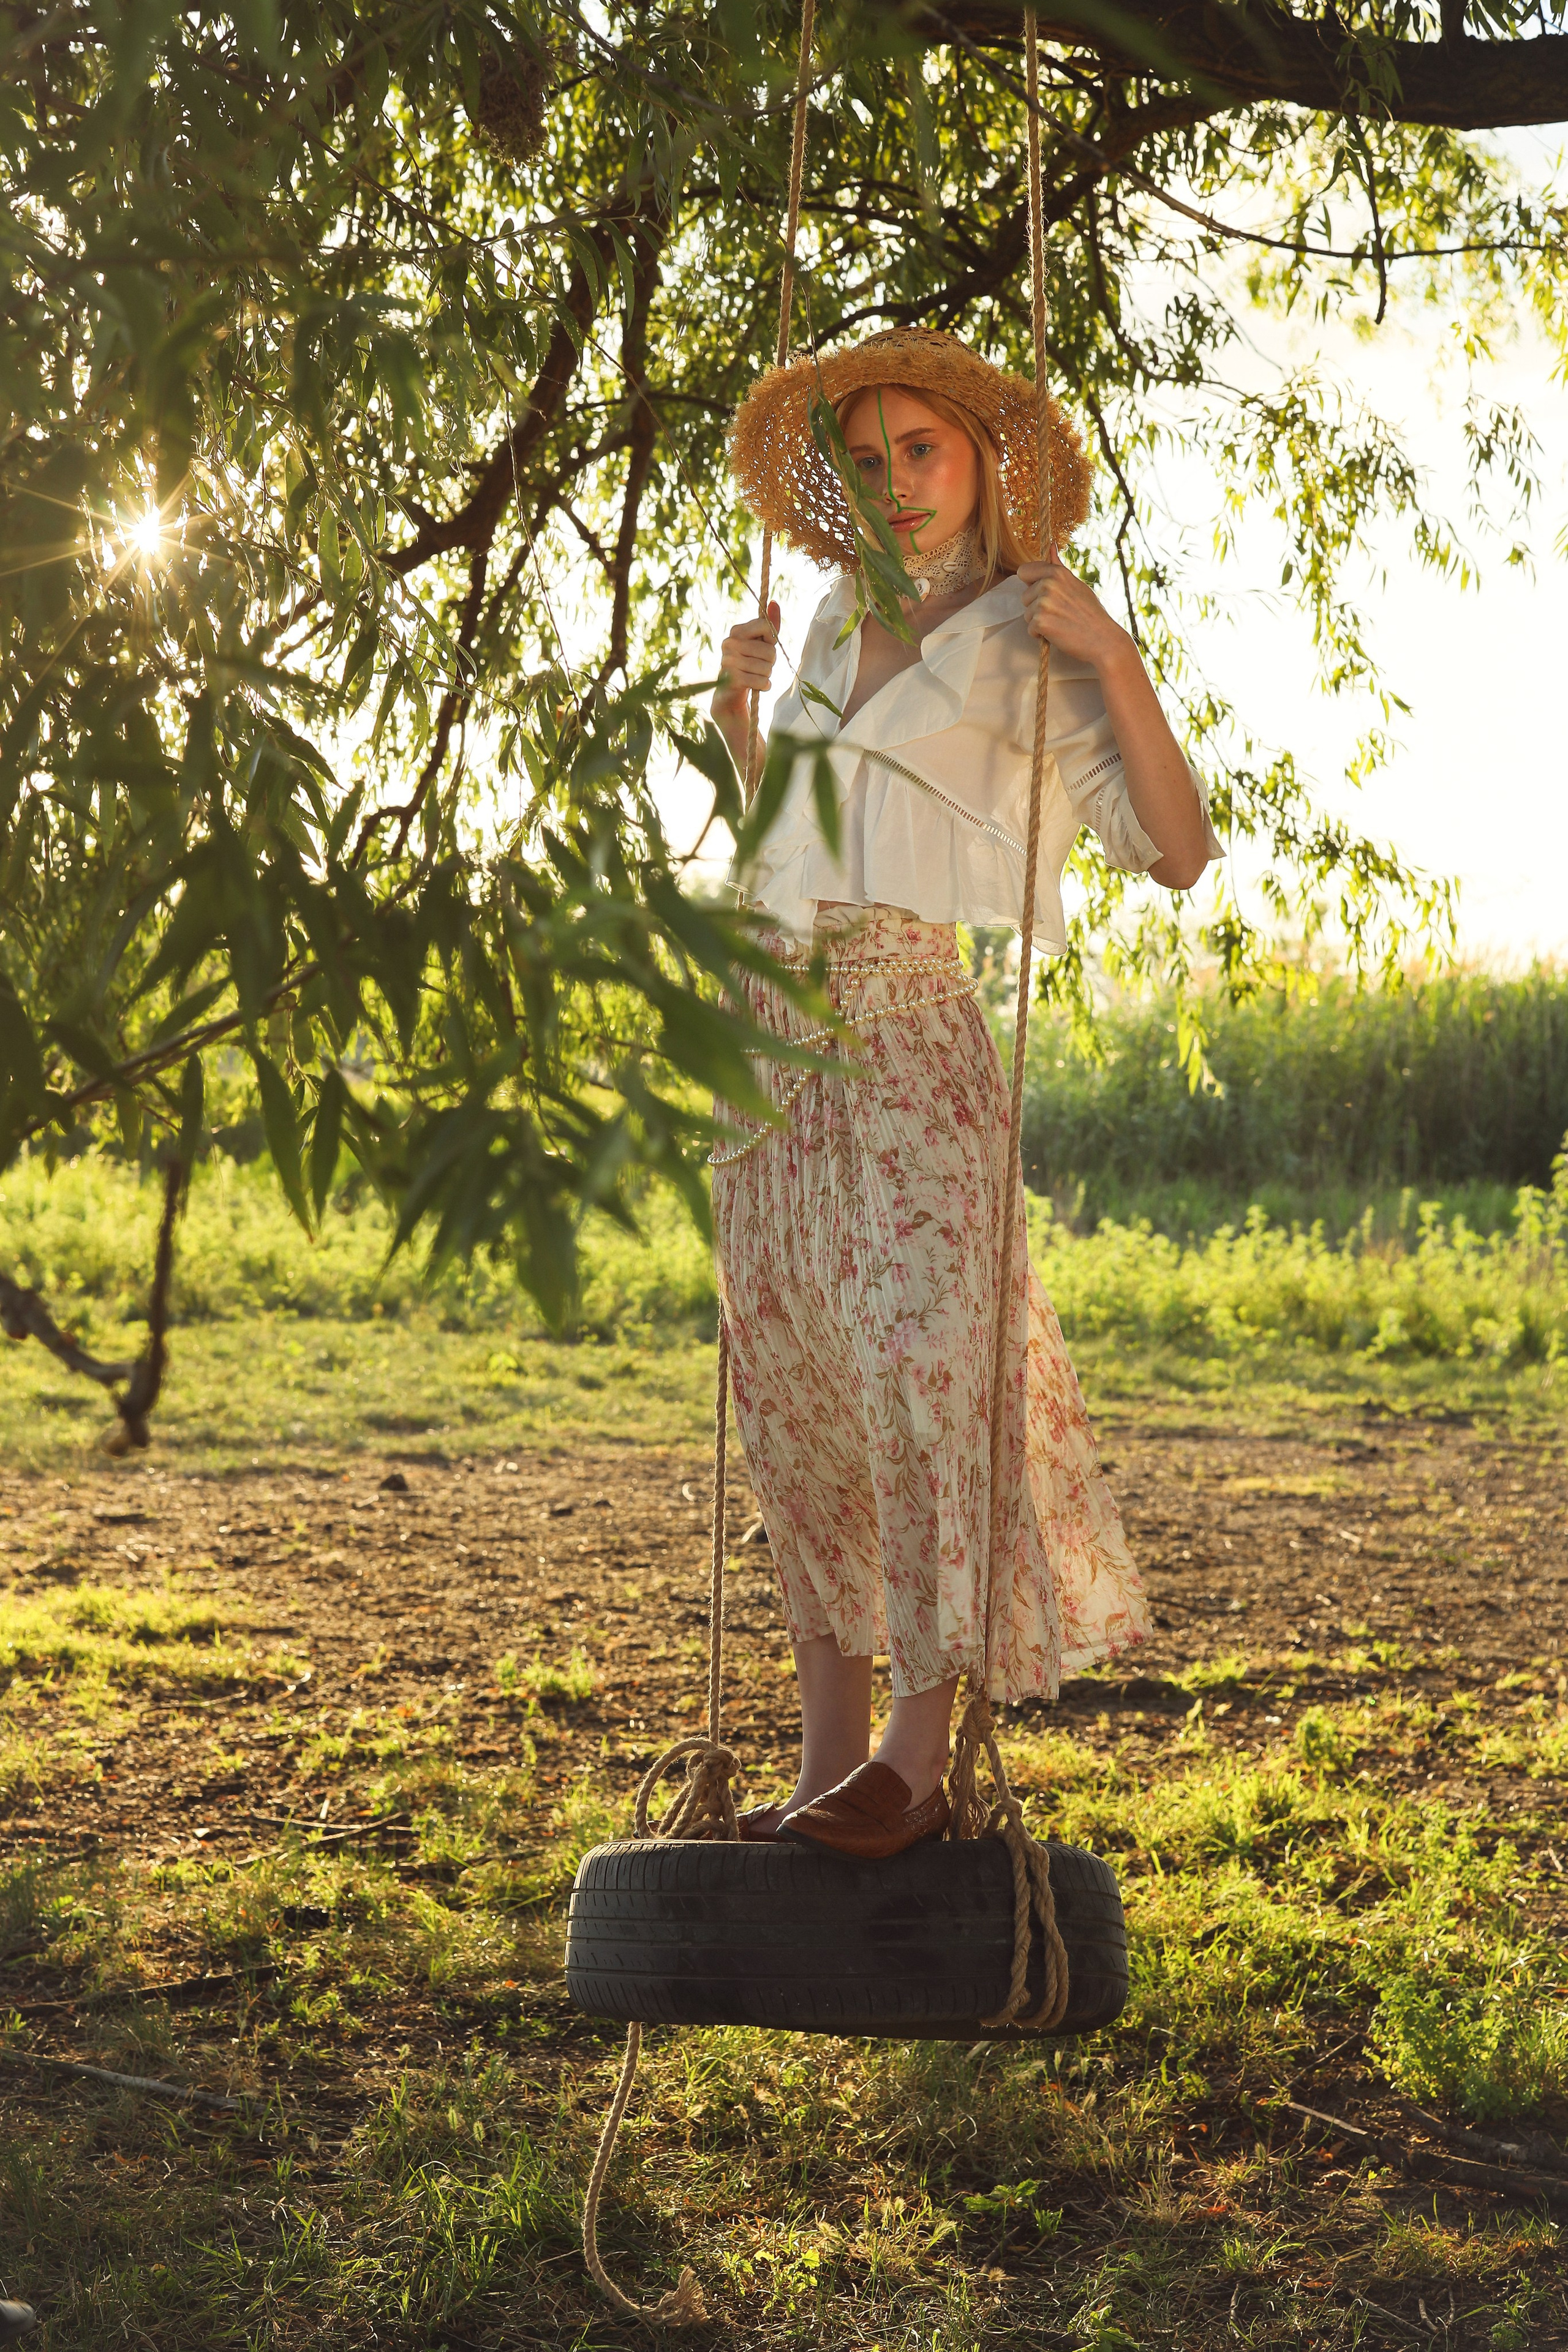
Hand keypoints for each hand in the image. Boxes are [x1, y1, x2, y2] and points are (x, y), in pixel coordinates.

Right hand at [711, 600, 780, 716]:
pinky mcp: (733, 679)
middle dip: (771, 662)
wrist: (730, 692)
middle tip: (759, 665)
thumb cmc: (749, 664)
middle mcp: (729, 643)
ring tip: (755, 675)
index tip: (763, 646)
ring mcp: (729, 661)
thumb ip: (769, 625)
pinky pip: (762, 681)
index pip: (766, 626)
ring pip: (767, 668)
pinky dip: (764, 686)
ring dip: (767, 675)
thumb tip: (774, 603)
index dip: (771, 640)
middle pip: (770, 651)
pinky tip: (755, 685)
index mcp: (736, 631)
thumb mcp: (760, 643)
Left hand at [1017, 558, 1133, 671]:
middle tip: (1059, 613)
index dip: (1030, 584)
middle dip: (1037, 607)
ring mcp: (1043, 603)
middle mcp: (1048, 584)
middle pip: (1024, 596)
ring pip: (1027, 614)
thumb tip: (1051, 546)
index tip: (1044, 593)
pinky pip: (1030, 629)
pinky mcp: (1040, 621)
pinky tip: (1058, 633)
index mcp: (1056, 572)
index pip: (1023, 571)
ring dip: (1039, 622)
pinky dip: (1041, 635)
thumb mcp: (1076, 584)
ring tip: (1060, 623)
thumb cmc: (1090, 612)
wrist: (1102, 639)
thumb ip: (1058, 567)